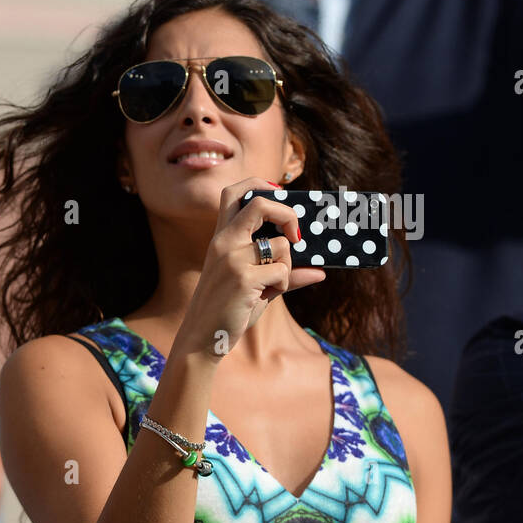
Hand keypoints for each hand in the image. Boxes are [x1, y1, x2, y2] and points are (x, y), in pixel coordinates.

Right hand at [174, 178, 325, 361]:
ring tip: (269, 286)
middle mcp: (224, 242)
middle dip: (287, 214)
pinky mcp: (243, 278)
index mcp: (221, 238)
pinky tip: (263, 297)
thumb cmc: (227, 309)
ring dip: (287, 267)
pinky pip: (283, 272)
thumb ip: (282, 271)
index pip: (234, 193)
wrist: (202, 337)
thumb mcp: (253, 285)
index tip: (279, 200)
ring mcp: (232, 259)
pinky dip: (282, 285)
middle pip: (260, 203)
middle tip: (295, 235)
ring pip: (282, 246)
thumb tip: (320, 271)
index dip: (259, 185)